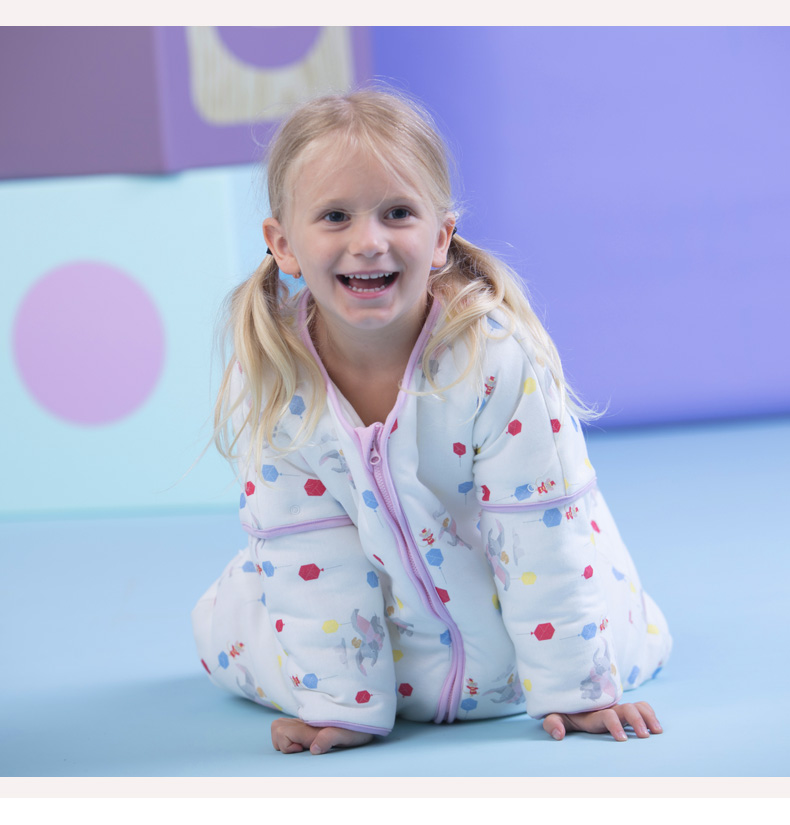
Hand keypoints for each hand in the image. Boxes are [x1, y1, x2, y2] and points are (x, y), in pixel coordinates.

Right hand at [271, 717, 373, 754]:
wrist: (369, 714)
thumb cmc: (361, 727)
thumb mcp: (350, 735)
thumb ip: (331, 738)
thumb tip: (313, 748)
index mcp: (312, 724)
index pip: (282, 731)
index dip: (287, 743)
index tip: (303, 749)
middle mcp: (305, 720)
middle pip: (277, 727)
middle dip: (283, 741)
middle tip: (302, 747)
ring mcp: (306, 721)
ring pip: (280, 725)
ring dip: (285, 738)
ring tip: (303, 744)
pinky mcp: (309, 723)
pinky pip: (289, 726)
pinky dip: (291, 735)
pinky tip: (307, 741)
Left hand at [542, 701, 662, 741]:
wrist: (568, 698)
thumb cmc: (562, 711)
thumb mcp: (554, 716)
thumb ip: (552, 723)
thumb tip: (558, 734)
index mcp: (592, 713)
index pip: (607, 715)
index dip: (615, 725)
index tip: (622, 739)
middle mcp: (607, 708)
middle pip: (627, 708)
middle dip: (637, 720)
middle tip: (645, 737)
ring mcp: (617, 709)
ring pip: (637, 706)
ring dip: (648, 716)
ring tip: (658, 732)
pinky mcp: (623, 712)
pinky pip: (641, 708)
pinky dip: (650, 714)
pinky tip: (657, 728)